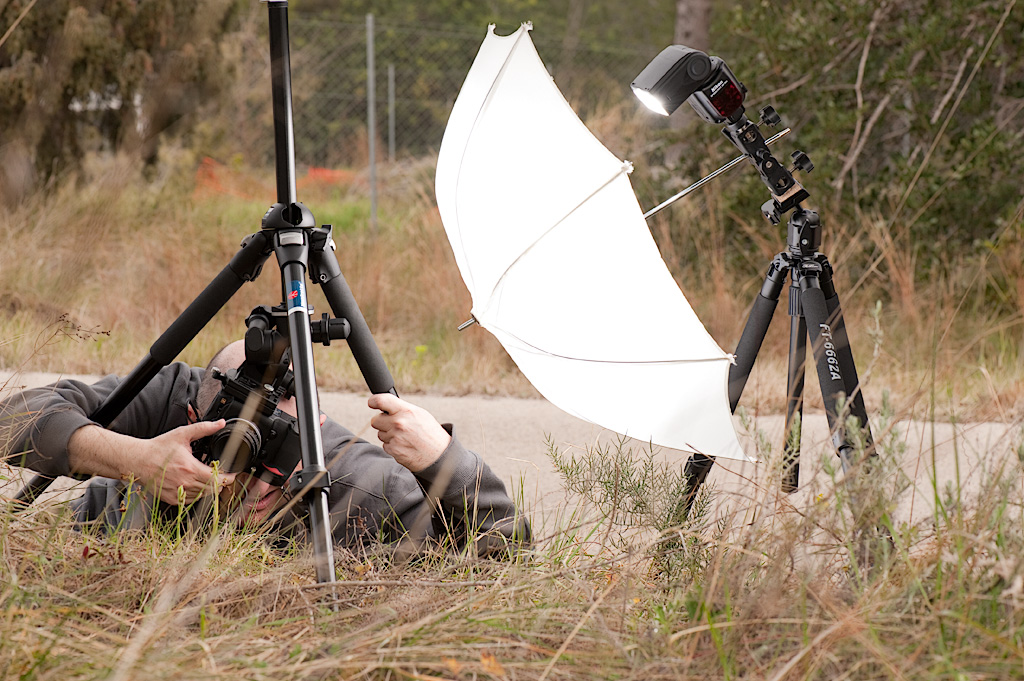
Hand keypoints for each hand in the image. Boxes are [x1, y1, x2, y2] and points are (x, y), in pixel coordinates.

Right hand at [70, 420, 234, 505]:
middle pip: (213, 489)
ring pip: (203, 496)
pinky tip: (197, 486)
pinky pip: (191, 501)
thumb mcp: (182, 434)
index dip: (228, 477)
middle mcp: (185, 483)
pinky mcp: (172, 499)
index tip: (232, 474)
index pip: (217, 479)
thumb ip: (203, 428)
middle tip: (222, 475)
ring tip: (211, 480)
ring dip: (210, 489)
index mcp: (190, 468)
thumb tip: (219, 423)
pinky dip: (198, 495)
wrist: (137, 460)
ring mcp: (178, 493)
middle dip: (221, 483)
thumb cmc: (158, 448)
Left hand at [368, 394, 450, 472]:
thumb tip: (386, 406)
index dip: (373, 401)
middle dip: (382, 422)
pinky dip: (392, 445)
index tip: (372, 403)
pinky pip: (385, 445)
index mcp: (406, 411)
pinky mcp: (393, 450)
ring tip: (404, 437)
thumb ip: (402, 409)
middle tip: (394, 424)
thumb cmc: (430, 432)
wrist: (438, 455)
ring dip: (388, 435)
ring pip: (380, 433)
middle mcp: (398, 423)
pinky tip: (404, 445)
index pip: (381, 401)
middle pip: (375, 420)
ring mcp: (395, 438)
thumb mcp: (420, 414)